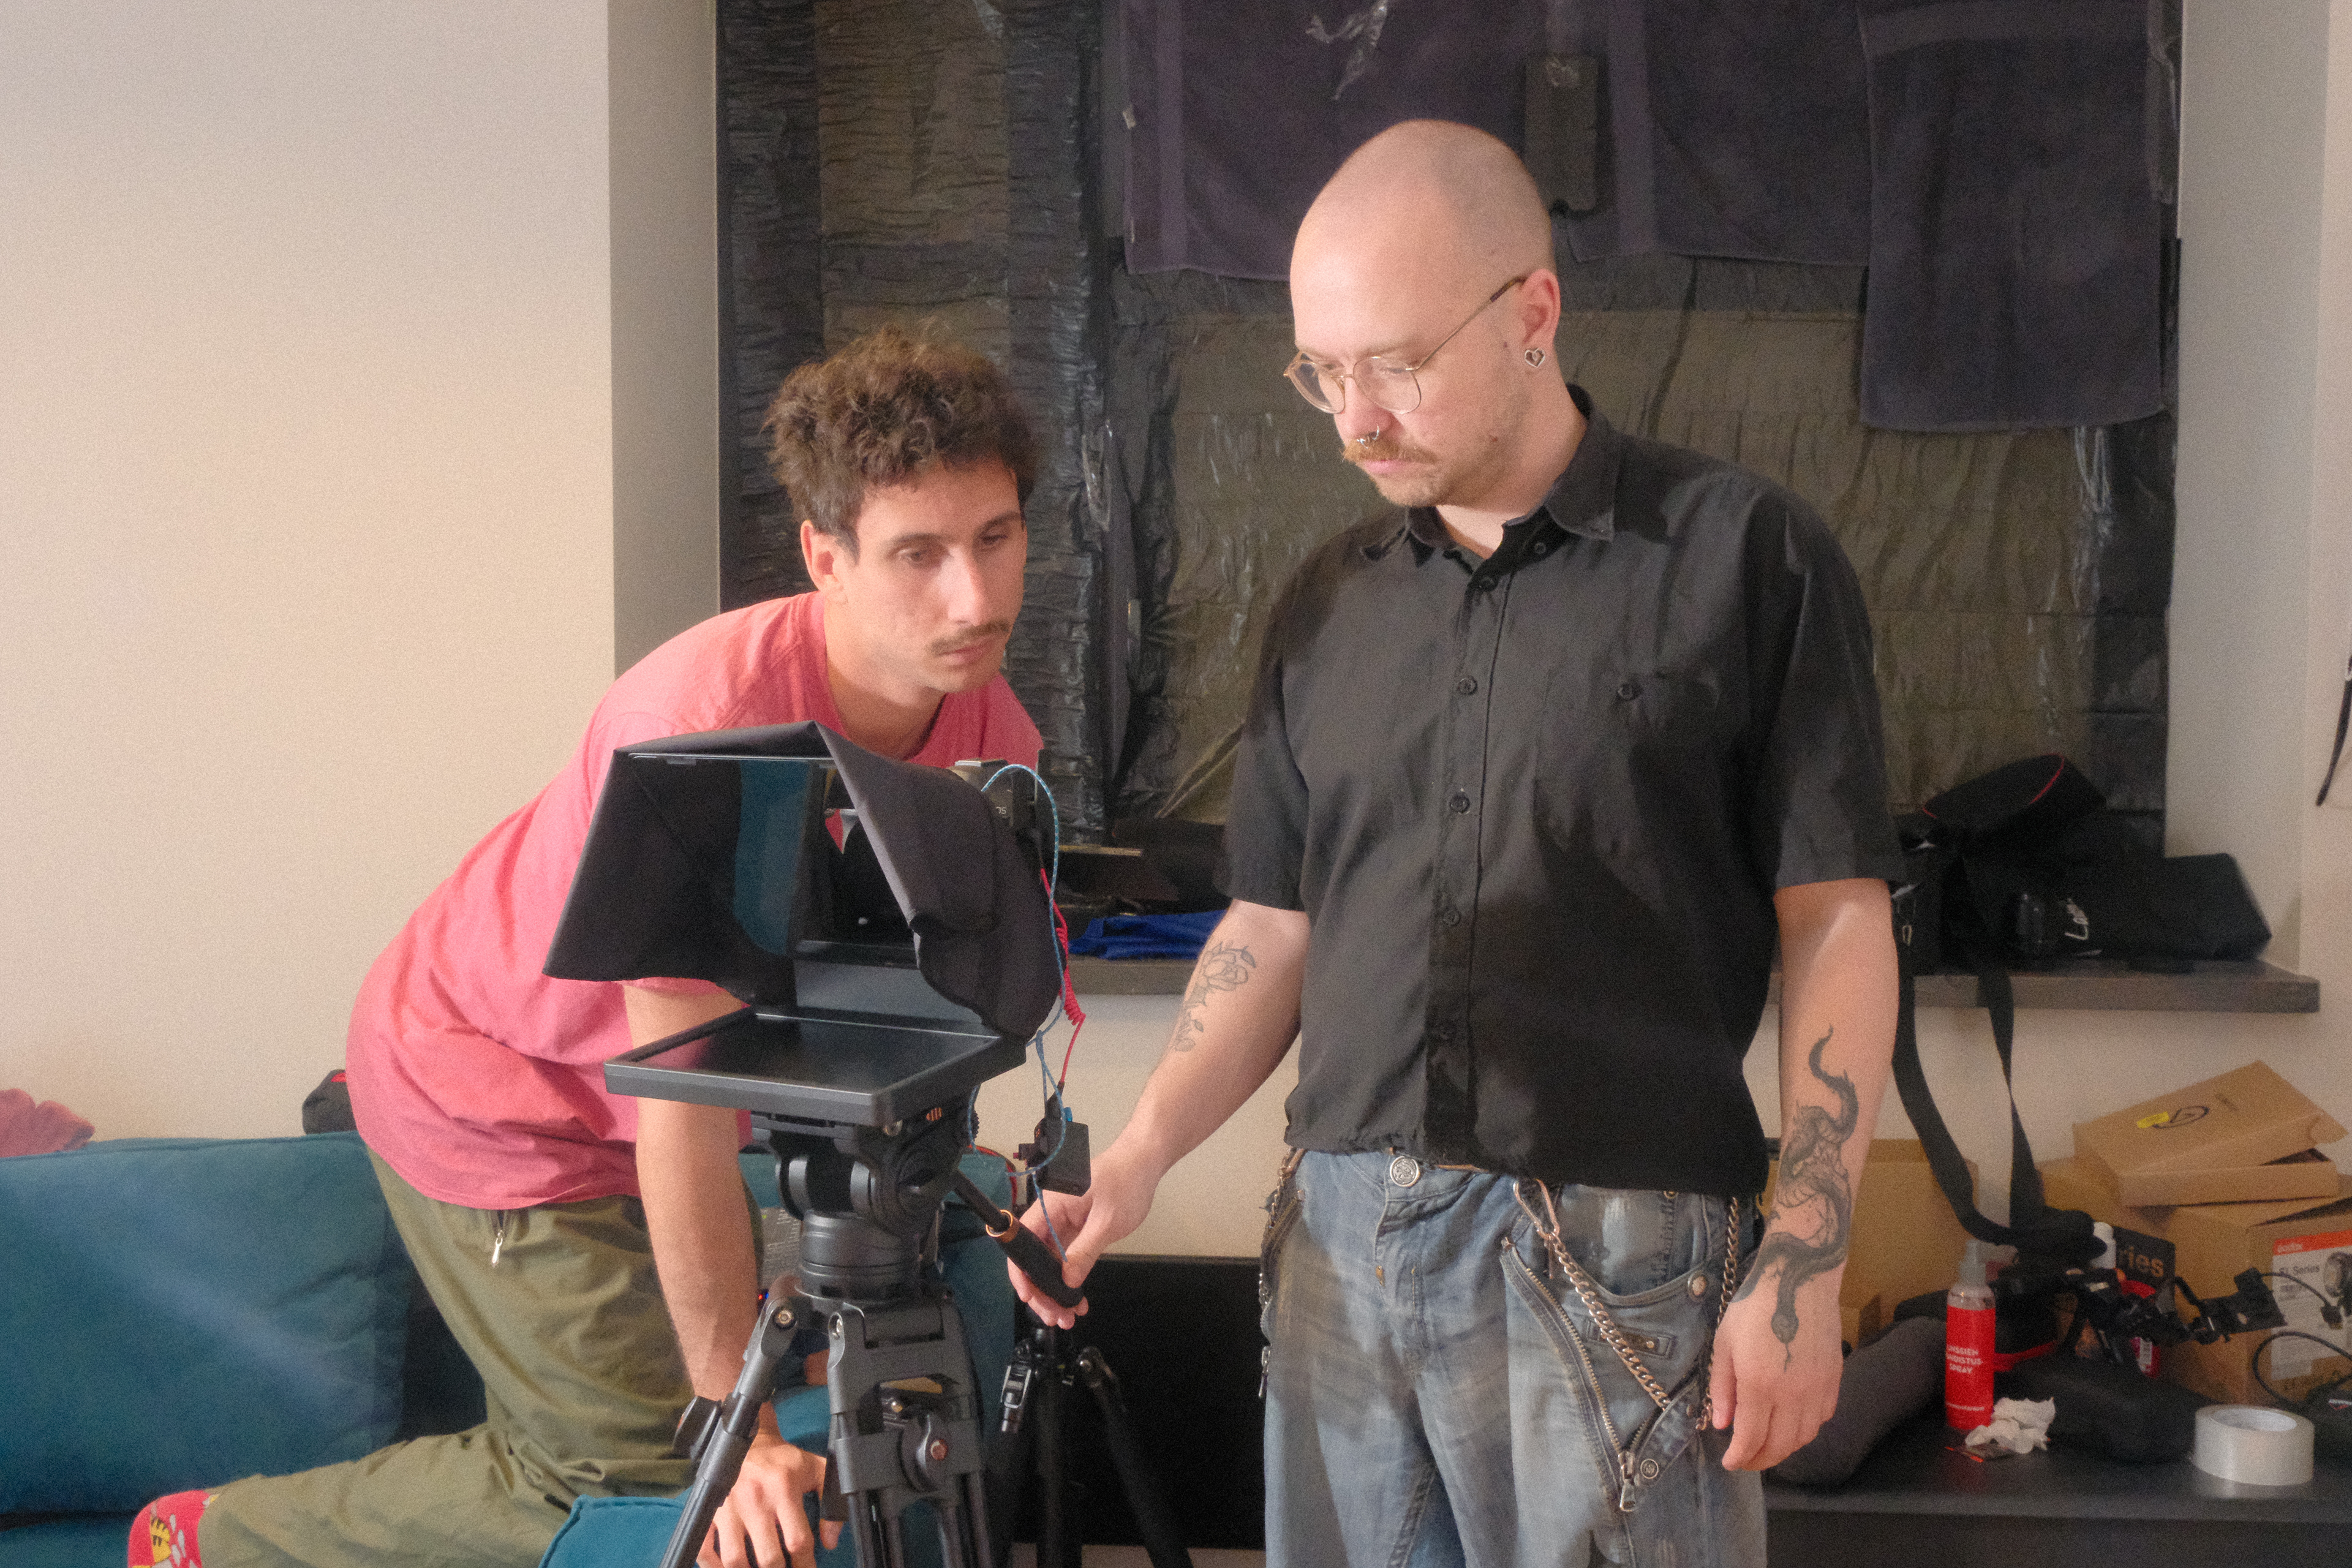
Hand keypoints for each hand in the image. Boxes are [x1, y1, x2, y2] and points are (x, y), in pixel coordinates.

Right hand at [697, 1430, 841, 1567]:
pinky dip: (711, 1567)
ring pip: (735, 1559)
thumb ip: (829, 1501)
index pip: (797, 1541)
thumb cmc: (783, 1461)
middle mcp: (754, 1498)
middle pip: (768, 1557)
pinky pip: (703, 1548)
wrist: (749, 1439)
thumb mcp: (815, 1469)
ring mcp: (728, 1507)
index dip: (804, 1564)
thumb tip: (830, 1540)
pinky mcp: (709, 1510)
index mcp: (783, 1488)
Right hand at [1005, 1143, 1159, 1328]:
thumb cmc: (1126, 1181)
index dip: (1021, 1271)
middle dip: (1041, 1290)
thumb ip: (1084, 1252)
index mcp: (1051, 1206)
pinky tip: (1075, 1297)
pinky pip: (1065, 1256)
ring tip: (1066, 1314)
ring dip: (1055, 1289)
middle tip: (1055, 1315)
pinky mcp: (1076, 1228)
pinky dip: (1068, 1278)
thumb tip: (1067, 1281)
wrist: (1142, 1162)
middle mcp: (1051, 1214)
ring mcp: (1063, 1222)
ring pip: (1049, 1261)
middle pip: (1034, 1257)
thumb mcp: (1106, 1222)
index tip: (1030, 1296)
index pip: (1022, 1242)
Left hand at [1705, 1271, 1844, 1470]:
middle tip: (1746, 1461)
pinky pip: (1822, 1418)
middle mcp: (1793, 1393)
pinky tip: (1791, 1425)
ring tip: (1767, 1446)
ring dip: (1785, 1448)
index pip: (1751, 1438)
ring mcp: (1818, 1388)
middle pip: (1780, 1445)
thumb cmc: (1754, 1308)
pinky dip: (1806, 1430)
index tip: (1730, 1463)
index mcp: (1760, 1384)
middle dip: (1761, 1460)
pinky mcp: (1835, 1380)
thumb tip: (1722, 1425)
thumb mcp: (1725, 1344)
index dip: (1740, 1457)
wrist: (1799, 1279)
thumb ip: (1722, 1388)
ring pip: (1804, 1437)